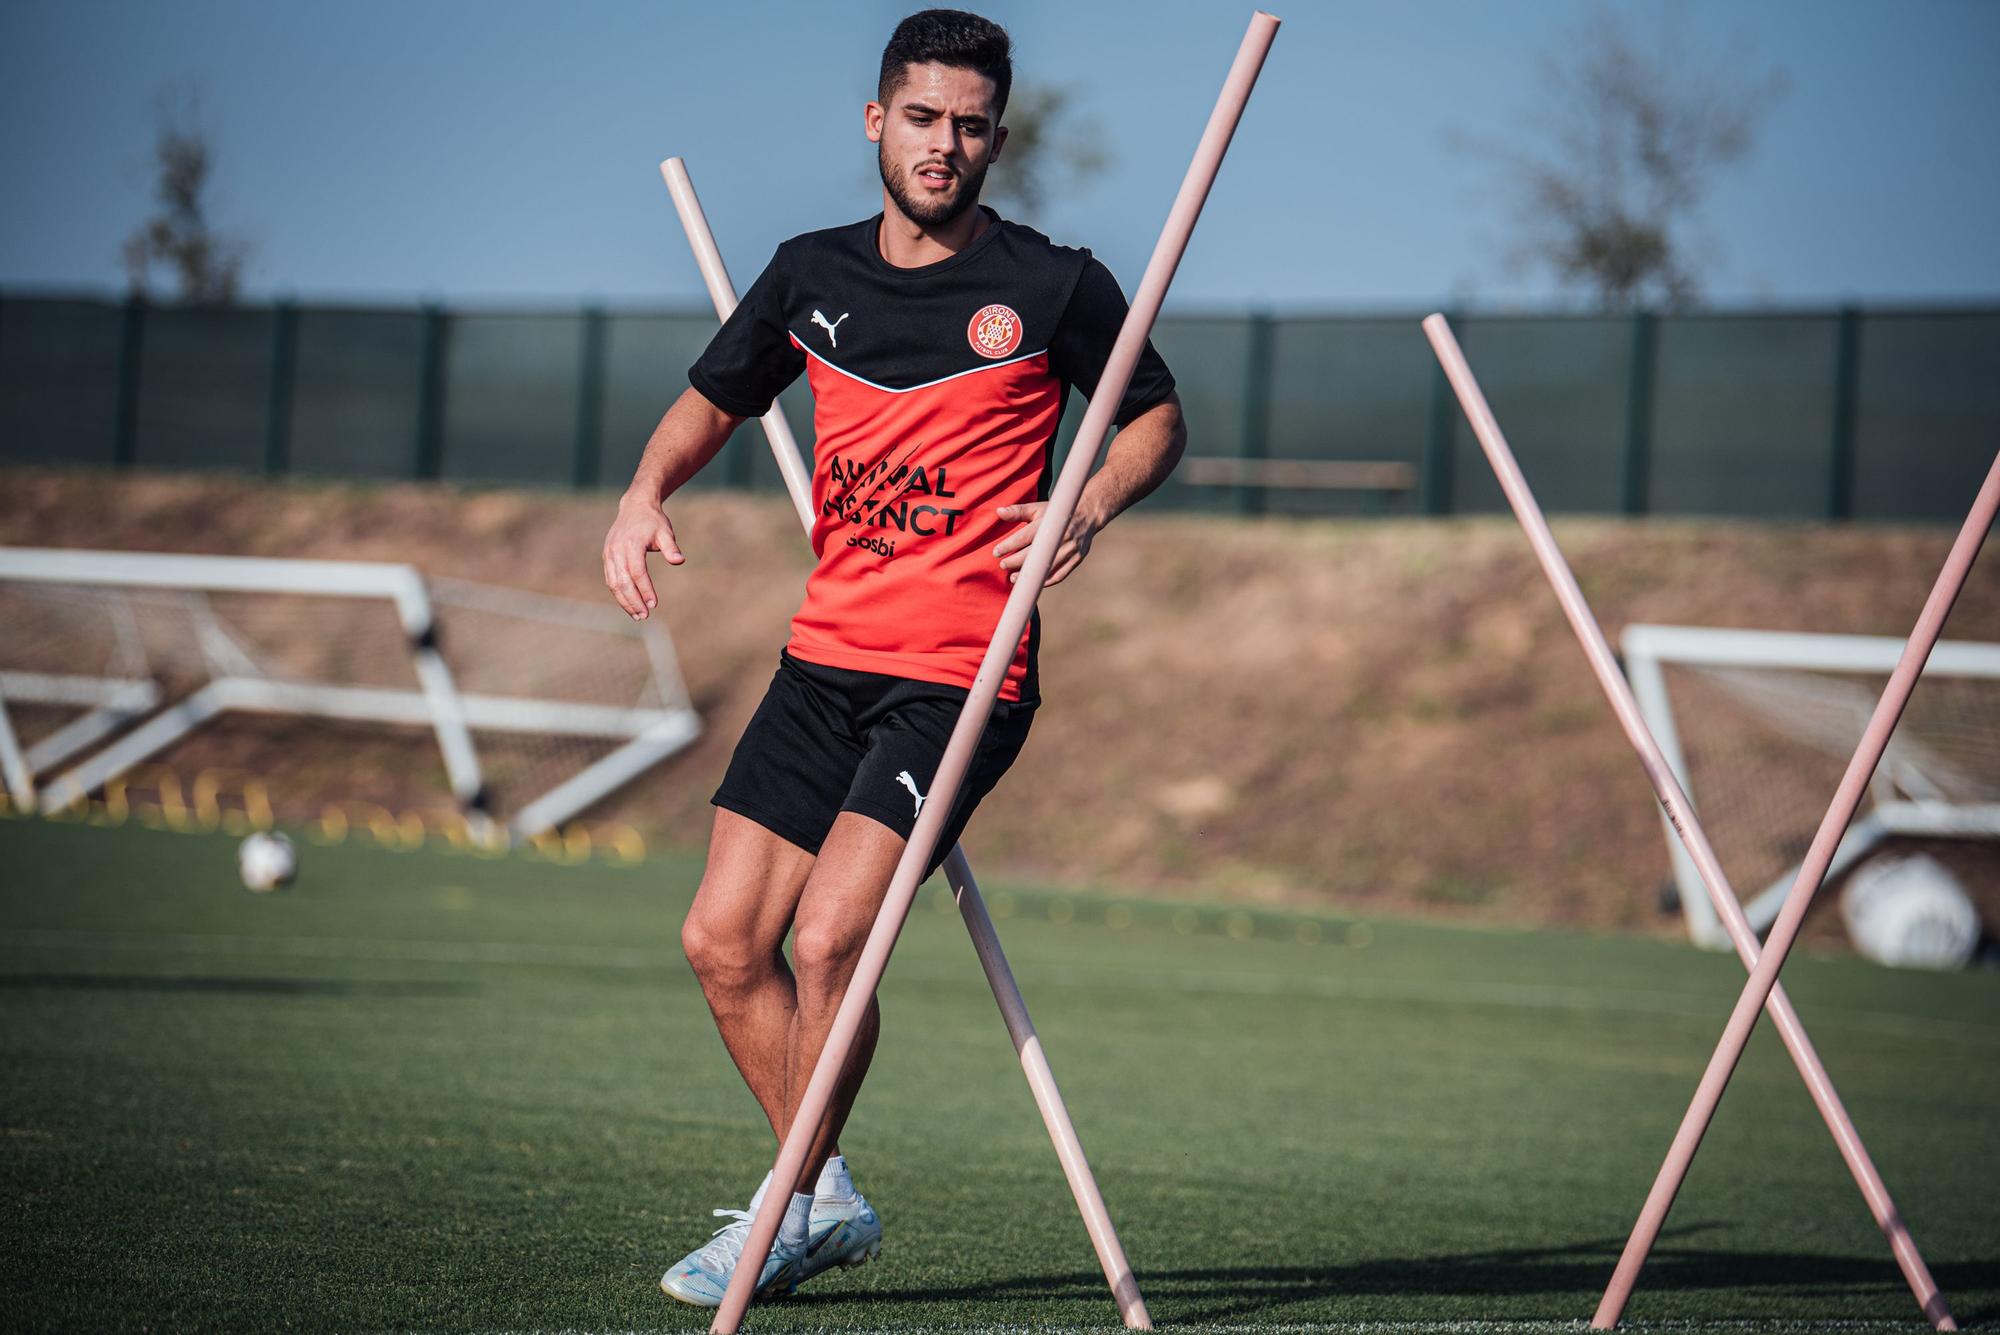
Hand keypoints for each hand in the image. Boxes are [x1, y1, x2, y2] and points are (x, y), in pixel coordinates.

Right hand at [601, 494, 683, 619]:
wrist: (635, 506)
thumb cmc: (653, 521)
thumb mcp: (666, 531)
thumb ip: (671, 547)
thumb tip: (679, 561)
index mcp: (632, 543)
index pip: (638, 572)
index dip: (645, 589)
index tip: (654, 604)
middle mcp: (617, 549)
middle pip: (623, 581)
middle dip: (633, 601)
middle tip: (645, 616)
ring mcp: (609, 553)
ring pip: (613, 583)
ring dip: (624, 601)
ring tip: (637, 615)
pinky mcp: (607, 556)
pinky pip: (610, 579)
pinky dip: (618, 593)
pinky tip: (629, 604)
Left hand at [992, 501, 1098, 586]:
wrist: (1087, 514)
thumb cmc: (1056, 513)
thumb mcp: (1038, 508)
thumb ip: (1018, 511)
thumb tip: (999, 512)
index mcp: (1049, 523)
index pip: (1025, 537)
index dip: (1009, 545)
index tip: (996, 552)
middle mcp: (1061, 537)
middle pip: (1034, 554)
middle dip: (1015, 561)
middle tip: (1003, 565)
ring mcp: (1070, 550)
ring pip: (1046, 567)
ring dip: (1029, 574)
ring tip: (1013, 578)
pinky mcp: (1077, 559)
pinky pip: (1060, 575)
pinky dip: (1046, 581)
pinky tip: (1034, 583)